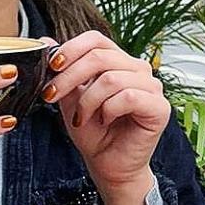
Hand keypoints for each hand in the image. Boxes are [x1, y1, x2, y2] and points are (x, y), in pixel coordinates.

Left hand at [42, 30, 171, 204]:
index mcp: (119, 62)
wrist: (107, 165)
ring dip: (88, 101)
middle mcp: (138, 70)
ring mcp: (152, 87)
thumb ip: (63, 70)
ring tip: (82, 117)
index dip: (71, 49)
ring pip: (111, 78)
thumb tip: (45, 40)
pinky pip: (129, 97)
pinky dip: (108, 110)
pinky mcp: (160, 107)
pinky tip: (105, 121)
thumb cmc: (93, 132)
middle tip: (52, 96)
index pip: (96, 39)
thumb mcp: (71, 97)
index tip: (52, 67)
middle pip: (100, 57)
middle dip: (70, 77)